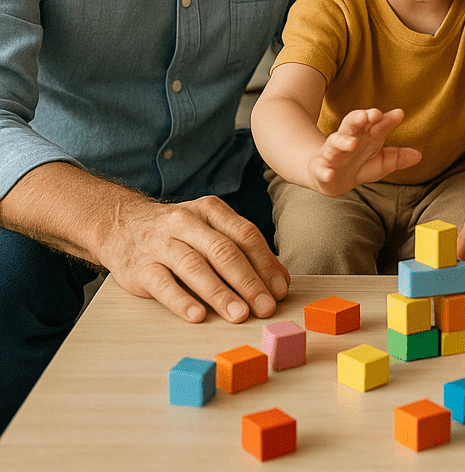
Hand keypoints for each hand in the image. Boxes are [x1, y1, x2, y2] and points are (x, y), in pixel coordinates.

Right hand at [96, 192, 290, 324]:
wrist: (122, 226)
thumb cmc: (180, 233)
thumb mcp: (210, 229)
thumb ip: (243, 250)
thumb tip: (280, 280)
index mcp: (211, 210)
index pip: (245, 235)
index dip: (265, 263)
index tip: (279, 289)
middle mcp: (186, 222)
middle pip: (223, 251)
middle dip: (248, 281)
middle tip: (265, 307)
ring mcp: (161, 243)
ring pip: (195, 267)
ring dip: (220, 293)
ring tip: (239, 315)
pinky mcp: (139, 267)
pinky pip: (163, 284)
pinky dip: (182, 301)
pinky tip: (198, 316)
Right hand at [307, 108, 419, 196]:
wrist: (330, 178)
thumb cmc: (358, 165)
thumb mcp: (380, 163)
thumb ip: (396, 158)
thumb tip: (419, 155)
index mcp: (366, 136)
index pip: (377, 125)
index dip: (387, 120)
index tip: (399, 114)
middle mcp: (349, 140)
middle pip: (353, 124)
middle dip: (360, 118)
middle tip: (372, 114)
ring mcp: (333, 153)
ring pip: (336, 142)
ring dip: (344, 141)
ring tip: (353, 143)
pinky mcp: (320, 168)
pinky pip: (321, 168)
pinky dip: (325, 171)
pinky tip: (330, 174)